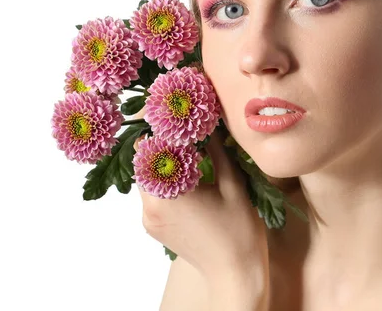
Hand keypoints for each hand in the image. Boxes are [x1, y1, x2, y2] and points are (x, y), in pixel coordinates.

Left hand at [132, 108, 269, 292]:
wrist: (234, 273)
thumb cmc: (239, 231)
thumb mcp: (233, 185)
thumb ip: (216, 150)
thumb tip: (209, 122)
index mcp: (169, 193)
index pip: (149, 148)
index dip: (155, 126)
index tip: (165, 108)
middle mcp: (151, 207)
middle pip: (142, 162)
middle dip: (158, 142)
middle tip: (175, 124)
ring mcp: (149, 220)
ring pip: (145, 178)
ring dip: (160, 162)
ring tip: (182, 148)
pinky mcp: (153, 228)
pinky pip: (150, 195)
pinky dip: (162, 181)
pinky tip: (183, 174)